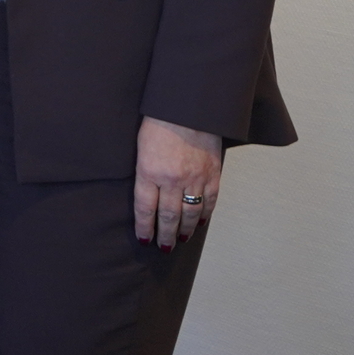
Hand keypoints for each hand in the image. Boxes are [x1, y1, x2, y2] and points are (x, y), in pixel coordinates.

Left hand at [134, 116, 222, 248]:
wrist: (189, 107)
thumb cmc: (159, 121)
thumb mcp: (140, 145)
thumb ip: (144, 171)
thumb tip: (146, 195)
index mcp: (149, 171)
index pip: (145, 208)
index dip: (144, 227)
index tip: (144, 240)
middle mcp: (172, 179)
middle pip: (168, 216)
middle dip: (164, 235)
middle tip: (163, 247)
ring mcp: (195, 178)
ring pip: (189, 213)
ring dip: (184, 230)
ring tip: (179, 240)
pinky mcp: (213, 174)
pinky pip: (209, 201)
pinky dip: (204, 215)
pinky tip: (198, 224)